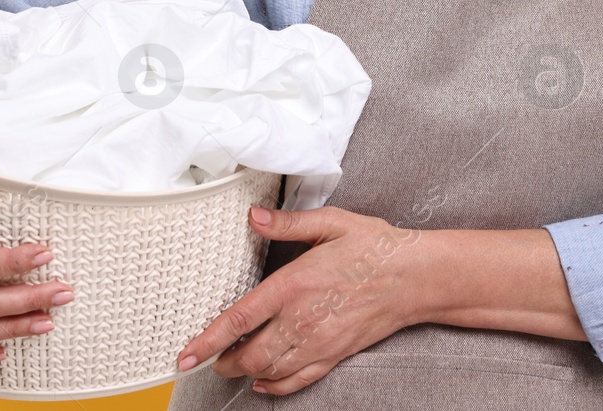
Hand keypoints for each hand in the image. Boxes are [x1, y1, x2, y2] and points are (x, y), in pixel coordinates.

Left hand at [174, 205, 426, 394]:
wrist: (416, 278)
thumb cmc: (375, 246)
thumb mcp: (332, 222)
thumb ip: (289, 222)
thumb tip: (255, 216)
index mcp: (295, 284)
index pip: (240, 319)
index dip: (209, 340)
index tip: (186, 354)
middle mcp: (303, 320)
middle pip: (250, 355)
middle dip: (223, 361)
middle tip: (208, 359)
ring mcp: (320, 342)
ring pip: (271, 371)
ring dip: (247, 371)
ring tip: (233, 365)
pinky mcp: (335, 354)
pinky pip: (299, 380)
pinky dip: (277, 385)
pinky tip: (266, 382)